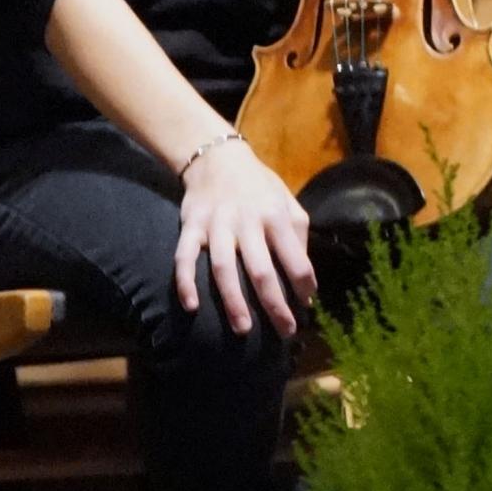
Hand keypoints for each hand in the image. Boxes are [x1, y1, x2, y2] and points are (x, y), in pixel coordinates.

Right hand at [175, 136, 315, 337]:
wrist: (218, 158)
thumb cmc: (259, 187)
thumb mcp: (287, 201)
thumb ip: (297, 234)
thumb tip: (305, 276)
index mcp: (276, 216)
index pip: (296, 257)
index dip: (304, 284)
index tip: (307, 306)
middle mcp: (248, 221)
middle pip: (261, 270)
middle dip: (274, 304)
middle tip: (284, 332)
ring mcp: (217, 225)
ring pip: (224, 268)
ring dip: (233, 302)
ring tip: (243, 330)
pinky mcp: (190, 227)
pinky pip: (184, 257)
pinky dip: (186, 282)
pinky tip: (192, 307)